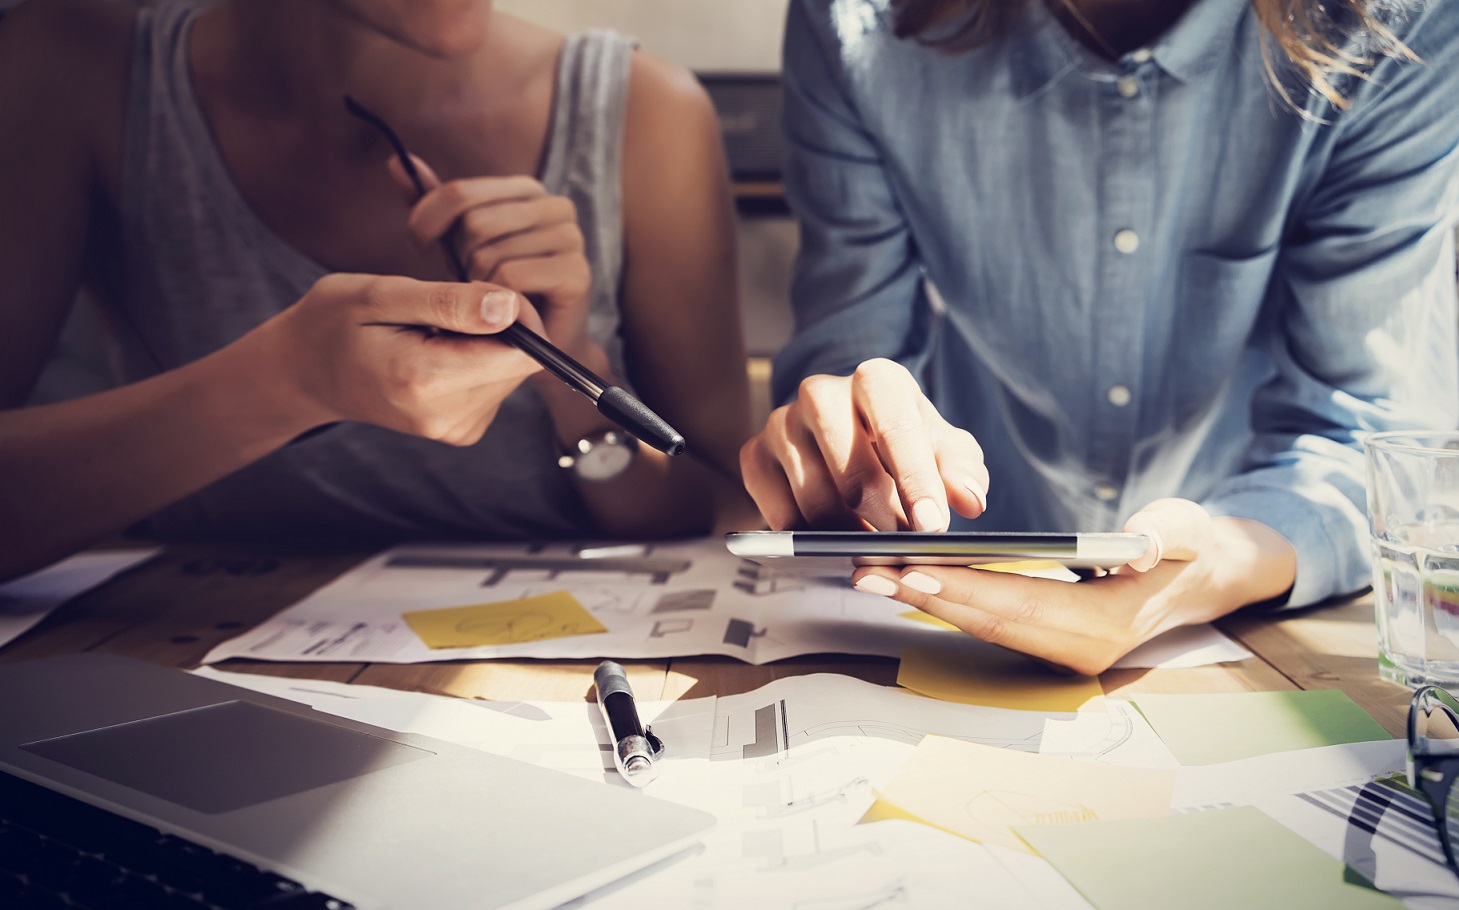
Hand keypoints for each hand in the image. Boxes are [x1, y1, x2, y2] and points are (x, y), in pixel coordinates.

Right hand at [242, 273, 543, 444]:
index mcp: (426, 381)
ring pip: (511, 374)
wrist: (305, 372)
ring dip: (486, 344)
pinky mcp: (462, 431)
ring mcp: (454, 430)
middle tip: (446, 309)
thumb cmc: (335, 322)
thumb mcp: (382, 295)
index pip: (521, 352)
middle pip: (520, 364)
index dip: (516, 313)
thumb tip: (510, 308)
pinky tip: (437, 352)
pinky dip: (478, 362)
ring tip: (434, 332)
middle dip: (500, 327)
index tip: (479, 290)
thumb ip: (450, 302)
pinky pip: (496, 386)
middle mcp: (446, 417)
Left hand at [390, 156, 592, 356]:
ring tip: (488, 301)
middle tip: (469, 284)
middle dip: (458, 261)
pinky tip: (502, 313)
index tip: (420, 246)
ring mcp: (571, 238)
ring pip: (490, 254)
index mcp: (527, 190)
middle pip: (474, 224)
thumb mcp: (457, 243)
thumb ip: (434, 206)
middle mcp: (555, 206)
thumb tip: (396, 160)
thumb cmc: (495, 291)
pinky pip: (511, 277)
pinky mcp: (577, 272)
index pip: (460, 193)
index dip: (426, 220)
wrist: (537, 346)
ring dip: (477, 286)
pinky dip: (495, 301)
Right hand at [740, 359, 988, 530]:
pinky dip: (809, 537)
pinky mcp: (754, 454)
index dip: (916, 481)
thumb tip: (970, 500)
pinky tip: (831, 535)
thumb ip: (963, 471)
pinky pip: (779, 514)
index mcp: (875, 380)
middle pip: (853, 474)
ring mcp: (781, 422)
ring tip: (872, 542)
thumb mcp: (943, 450)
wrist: (847, 438)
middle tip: (905, 547)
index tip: (933, 526)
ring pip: (815, 502)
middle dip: (885, 520)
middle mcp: (821, 392)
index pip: (895, 428)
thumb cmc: (902, 444)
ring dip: (848, 534)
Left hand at [848, 499, 1297, 674]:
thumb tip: (1143, 546)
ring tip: (870, 575)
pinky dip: (946, 602)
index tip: (910, 568)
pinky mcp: (1047, 642)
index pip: (1021, 604)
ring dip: (924, 602)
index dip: (964, 587)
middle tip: (864, 572)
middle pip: (986, 621)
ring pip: (980, 626)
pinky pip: (988, 624)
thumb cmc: (1191, 546)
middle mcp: (1078, 649)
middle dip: (922, 596)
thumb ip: (1167, 535)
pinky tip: (906, 580)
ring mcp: (1061, 653)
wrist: (1204, 580)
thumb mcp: (1189, 530)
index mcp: (1107, 624)